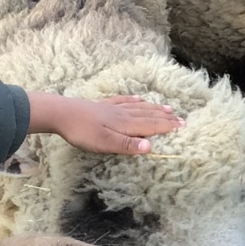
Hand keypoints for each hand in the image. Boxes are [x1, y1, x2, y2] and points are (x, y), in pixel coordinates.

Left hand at [30, 92, 180, 154]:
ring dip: (154, 108)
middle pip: (148, 116)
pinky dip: (134, 100)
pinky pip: (123, 101)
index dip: (168, 127)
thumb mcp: (105, 143)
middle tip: (181, 118)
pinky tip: (138, 98)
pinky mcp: (102, 105)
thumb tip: (151, 147)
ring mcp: (113, 108)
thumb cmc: (82, 132)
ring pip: (139, 107)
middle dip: (166, 118)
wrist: (61, 113)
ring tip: (167, 107)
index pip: (151, 126)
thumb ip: (128, 145)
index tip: (183, 126)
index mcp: (125, 125)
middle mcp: (123, 114)